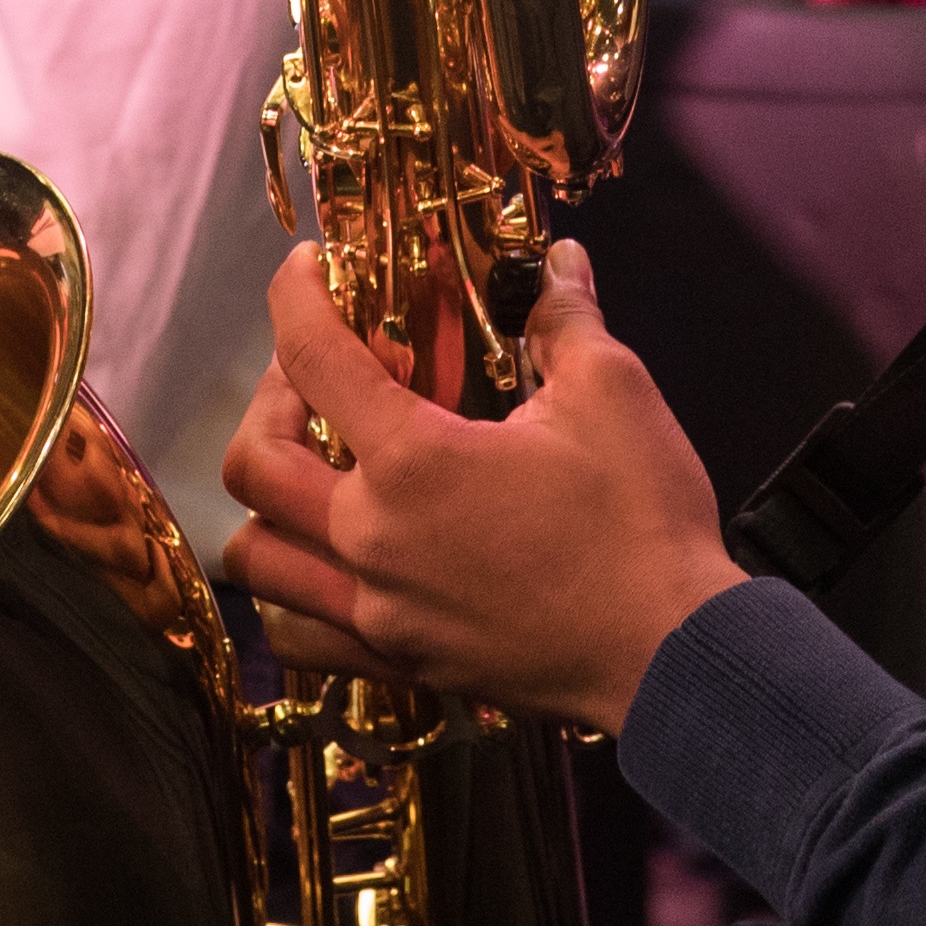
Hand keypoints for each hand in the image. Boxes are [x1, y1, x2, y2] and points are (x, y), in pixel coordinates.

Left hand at [215, 242, 741, 735]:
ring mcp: (379, 610)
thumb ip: (565, 319)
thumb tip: (558, 264)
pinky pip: (299, 633)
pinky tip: (333, 560)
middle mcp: (372, 538)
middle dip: (270, 399)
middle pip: (253, 461)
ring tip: (316, 470)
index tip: (306, 268)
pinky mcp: (401, 661)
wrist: (672, 654)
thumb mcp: (612, 393)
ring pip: (256, 557)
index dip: (295, 295)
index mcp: (413, 459)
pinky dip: (290, 593)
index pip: (313, 355)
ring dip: (269, 502)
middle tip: (319, 377)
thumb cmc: (642, 523)